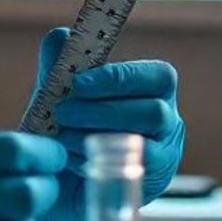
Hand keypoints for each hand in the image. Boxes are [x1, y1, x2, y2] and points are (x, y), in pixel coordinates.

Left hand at [19, 27, 185, 220]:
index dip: (121, 77)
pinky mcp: (151, 184)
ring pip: (144, 140)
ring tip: (62, 134)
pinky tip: (74, 159)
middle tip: (61, 111)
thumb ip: (57, 65)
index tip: (78, 82)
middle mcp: (167, 121)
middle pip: (154, 111)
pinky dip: (98, 161)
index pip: (159, 76)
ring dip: (97, 134)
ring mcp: (164, 155)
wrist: (55, 181)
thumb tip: (61, 36)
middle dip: (102, 109)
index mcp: (152, 90)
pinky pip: (132, 171)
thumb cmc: (64, 128)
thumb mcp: (54, 94)